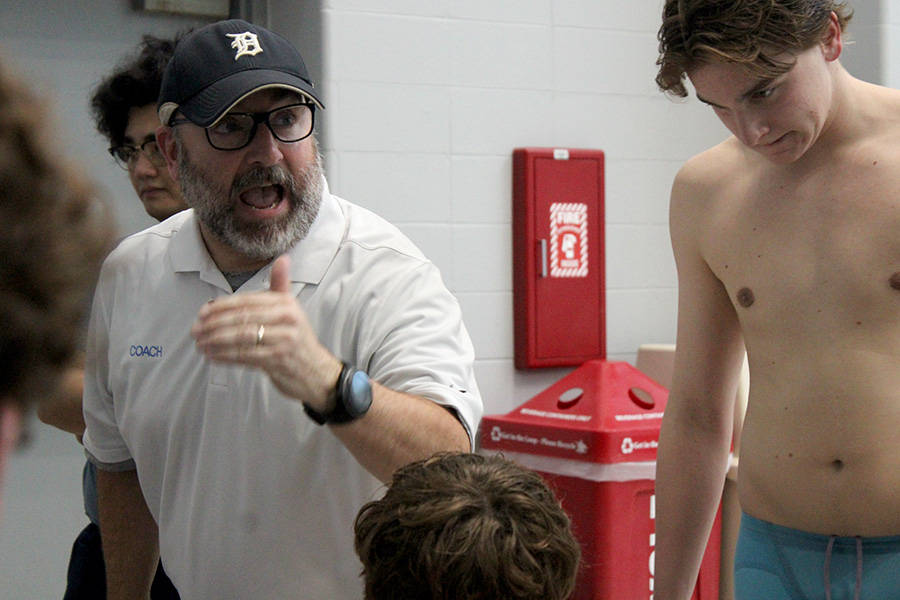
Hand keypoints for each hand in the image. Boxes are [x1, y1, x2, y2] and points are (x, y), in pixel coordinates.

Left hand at [191, 255, 341, 407]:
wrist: (316, 371)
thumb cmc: (297, 339)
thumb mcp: (292, 310)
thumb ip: (281, 285)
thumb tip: (282, 258)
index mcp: (286, 304)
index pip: (247, 301)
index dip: (221, 307)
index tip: (202, 313)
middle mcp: (287, 319)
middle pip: (242, 318)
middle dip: (213, 324)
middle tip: (195, 330)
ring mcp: (283, 340)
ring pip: (241, 337)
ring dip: (215, 341)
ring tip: (200, 344)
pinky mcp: (278, 360)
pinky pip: (244, 356)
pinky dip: (225, 356)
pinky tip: (212, 356)